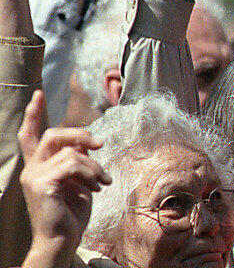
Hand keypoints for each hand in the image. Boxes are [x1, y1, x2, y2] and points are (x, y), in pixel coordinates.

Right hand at [19, 90, 109, 265]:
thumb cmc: (71, 214)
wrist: (62, 240)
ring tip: (103, 181)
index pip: (30, 135)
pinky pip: (73, 165)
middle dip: (80, 134)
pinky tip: (97, 187)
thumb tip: (89, 146)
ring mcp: (34, 176)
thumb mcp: (78, 182)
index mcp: (39, 166)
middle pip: (52, 135)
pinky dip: (91, 173)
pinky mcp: (42, 184)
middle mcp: (32, 169)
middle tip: (100, 145)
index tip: (39, 94)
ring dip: (94, 166)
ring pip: (70, 153)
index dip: (34, 114)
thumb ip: (77, 162)